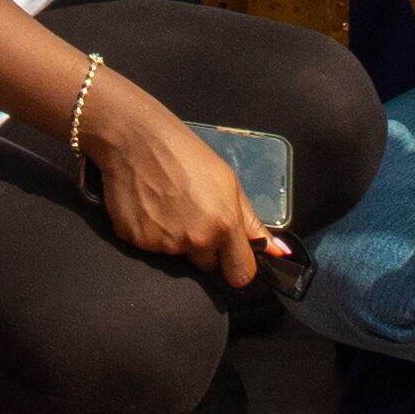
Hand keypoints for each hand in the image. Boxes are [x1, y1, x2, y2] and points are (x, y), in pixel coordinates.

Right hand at [77, 69, 269, 287]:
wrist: (135, 138)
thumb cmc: (187, 154)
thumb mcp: (228, 181)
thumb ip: (251, 222)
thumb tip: (279, 252)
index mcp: (223, 224)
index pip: (241, 275)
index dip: (238, 265)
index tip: (232, 254)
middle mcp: (194, 240)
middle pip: (207, 265)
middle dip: (205, 247)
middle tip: (193, 214)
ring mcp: (162, 244)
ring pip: (178, 255)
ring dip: (177, 239)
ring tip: (168, 205)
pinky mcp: (135, 241)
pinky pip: (151, 248)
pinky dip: (151, 233)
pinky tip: (149, 206)